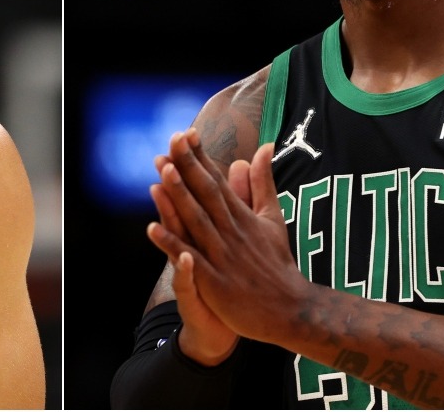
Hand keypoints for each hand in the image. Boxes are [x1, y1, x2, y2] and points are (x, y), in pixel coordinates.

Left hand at [148, 128, 301, 344]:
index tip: (185, 133)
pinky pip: (190, 260)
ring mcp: (224, 257)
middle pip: (207, 194)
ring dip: (180, 197)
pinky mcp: (216, 282)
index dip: (201, 157)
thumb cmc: (278, 264)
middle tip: (172, 140)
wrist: (291, 311)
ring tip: (163, 172)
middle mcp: (232, 232)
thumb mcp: (273, 218)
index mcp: (242, 217)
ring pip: (198, 222)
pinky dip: (171, 244)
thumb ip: (263, 182)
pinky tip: (152, 229)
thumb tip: (263, 146)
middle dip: (188, 167)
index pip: (218, 181)